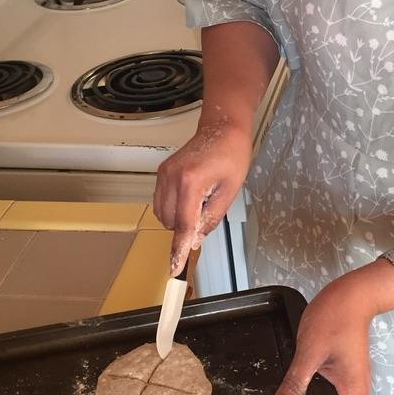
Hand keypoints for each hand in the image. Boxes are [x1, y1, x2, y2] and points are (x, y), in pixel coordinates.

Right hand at [153, 119, 251, 273]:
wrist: (222, 127)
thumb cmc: (232, 155)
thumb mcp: (229, 191)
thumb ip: (211, 218)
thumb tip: (195, 241)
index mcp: (191, 182)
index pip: (182, 224)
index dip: (179, 248)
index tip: (174, 267)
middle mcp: (172, 177)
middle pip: (170, 221)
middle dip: (184, 228)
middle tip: (206, 211)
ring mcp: (163, 174)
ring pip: (162, 214)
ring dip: (178, 219)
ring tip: (200, 199)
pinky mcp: (161, 172)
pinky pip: (160, 201)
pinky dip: (173, 208)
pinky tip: (191, 197)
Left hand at [268, 259, 393, 394]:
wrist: (353, 293)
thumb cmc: (334, 319)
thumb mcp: (309, 352)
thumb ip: (294, 384)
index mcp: (352, 393)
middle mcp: (355, 392)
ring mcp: (351, 380)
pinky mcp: (344, 369)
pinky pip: (328, 387)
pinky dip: (313, 387)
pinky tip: (296, 383)